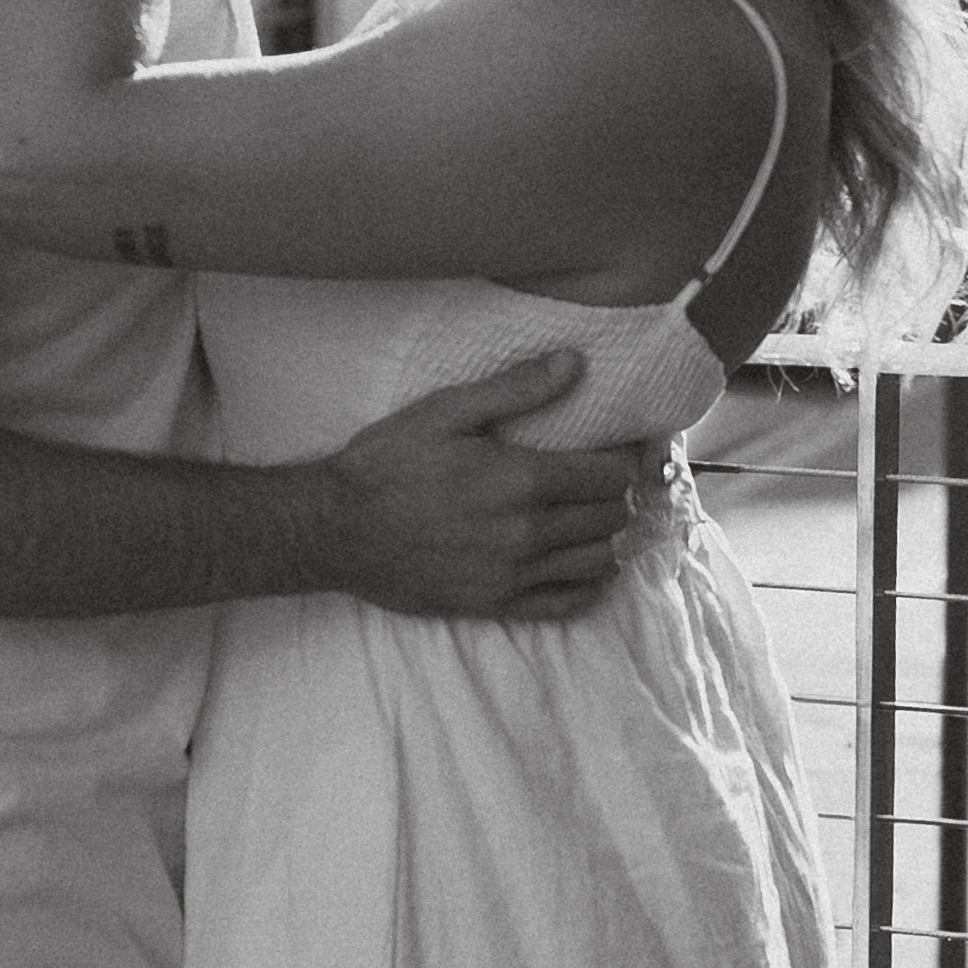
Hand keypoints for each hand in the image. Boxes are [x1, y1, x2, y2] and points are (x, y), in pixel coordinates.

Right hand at [324, 351, 636, 621]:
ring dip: (610, 535)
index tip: (627, 446)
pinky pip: (568, 601)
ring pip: (599, 560)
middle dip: (621, 493)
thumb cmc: (388, 462)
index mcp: (522, 480)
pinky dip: (590, 582)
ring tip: (599, 514)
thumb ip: (516, 389)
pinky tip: (585, 561)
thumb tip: (575, 363)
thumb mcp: (446, 411)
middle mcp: (528, 533)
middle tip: (612, 476)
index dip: (628, 458)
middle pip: (612, 517)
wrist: (338, 530)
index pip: (611, 475)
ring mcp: (515, 575)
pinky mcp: (497, 604)